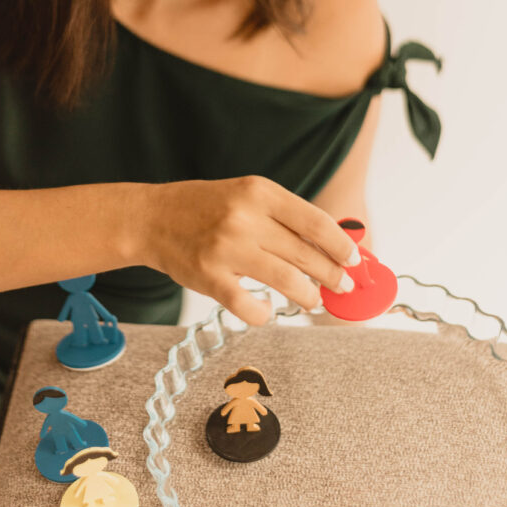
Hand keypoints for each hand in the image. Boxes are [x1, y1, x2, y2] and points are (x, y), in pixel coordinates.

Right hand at [138, 175, 359, 325]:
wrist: (152, 218)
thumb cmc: (207, 207)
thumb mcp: (247, 196)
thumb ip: (285, 216)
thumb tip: (333, 243)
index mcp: (259, 192)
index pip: (316, 222)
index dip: (342, 246)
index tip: (354, 260)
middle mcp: (245, 218)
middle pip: (306, 255)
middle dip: (332, 275)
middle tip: (341, 286)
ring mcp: (226, 249)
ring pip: (287, 282)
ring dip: (308, 296)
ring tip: (313, 299)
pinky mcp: (210, 279)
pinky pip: (251, 307)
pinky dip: (265, 313)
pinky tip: (267, 308)